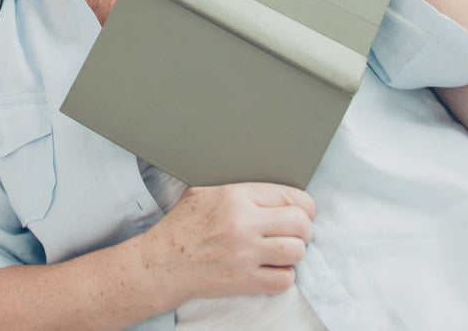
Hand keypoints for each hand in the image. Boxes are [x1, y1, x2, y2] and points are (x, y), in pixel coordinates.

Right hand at [139, 183, 314, 302]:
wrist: (163, 262)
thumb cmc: (182, 225)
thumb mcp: (204, 191)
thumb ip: (236, 187)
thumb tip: (266, 187)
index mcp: (235, 195)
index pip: (289, 195)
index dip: (304, 205)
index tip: (304, 212)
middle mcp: (244, 223)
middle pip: (300, 223)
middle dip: (305, 229)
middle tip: (298, 233)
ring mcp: (245, 254)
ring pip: (296, 251)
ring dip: (295, 253)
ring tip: (285, 251)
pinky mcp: (245, 281)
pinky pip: (284, 280)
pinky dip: (284, 276)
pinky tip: (273, 269)